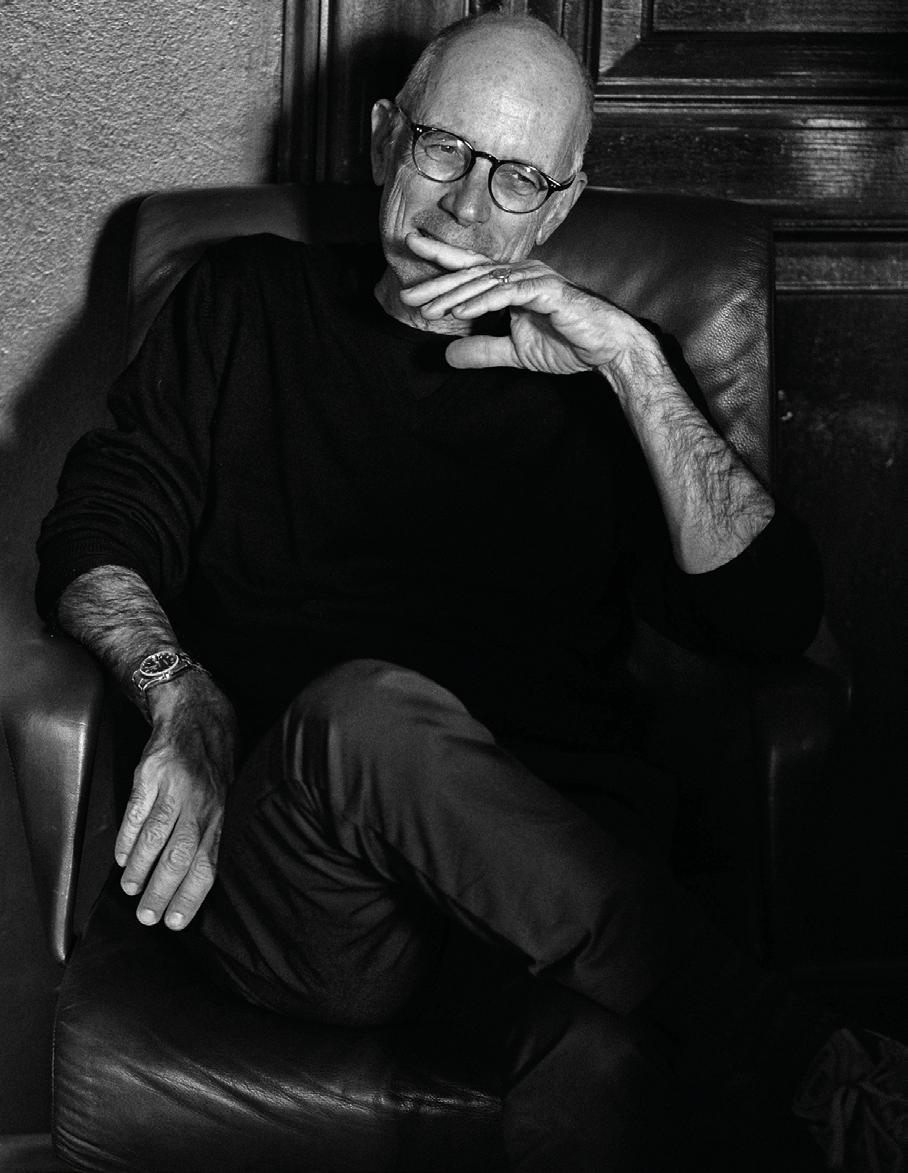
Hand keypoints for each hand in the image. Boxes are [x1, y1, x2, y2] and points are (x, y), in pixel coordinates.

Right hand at [116, 669, 236, 929]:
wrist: (197, 714)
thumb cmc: (214, 763)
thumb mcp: (226, 797)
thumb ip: (213, 834)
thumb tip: (200, 881)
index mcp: (220, 815)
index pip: (207, 864)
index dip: (191, 895)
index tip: (175, 922)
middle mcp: (200, 804)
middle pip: (178, 857)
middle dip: (161, 893)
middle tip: (146, 917)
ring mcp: (174, 788)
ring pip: (155, 838)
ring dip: (141, 870)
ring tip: (131, 891)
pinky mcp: (151, 774)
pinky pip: (136, 812)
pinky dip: (127, 839)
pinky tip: (123, 858)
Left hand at [399, 232, 657, 379]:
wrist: (607, 349)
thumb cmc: (569, 344)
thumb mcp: (516, 352)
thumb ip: (484, 350)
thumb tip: (447, 356)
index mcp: (514, 281)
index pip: (472, 268)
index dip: (442, 257)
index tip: (412, 248)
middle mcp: (522, 273)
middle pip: (471, 273)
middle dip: (438, 282)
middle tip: (407, 293)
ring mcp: (536, 278)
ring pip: (486, 282)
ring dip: (454, 296)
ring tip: (426, 309)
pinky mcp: (548, 291)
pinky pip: (508, 293)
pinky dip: (482, 301)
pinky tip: (460, 312)